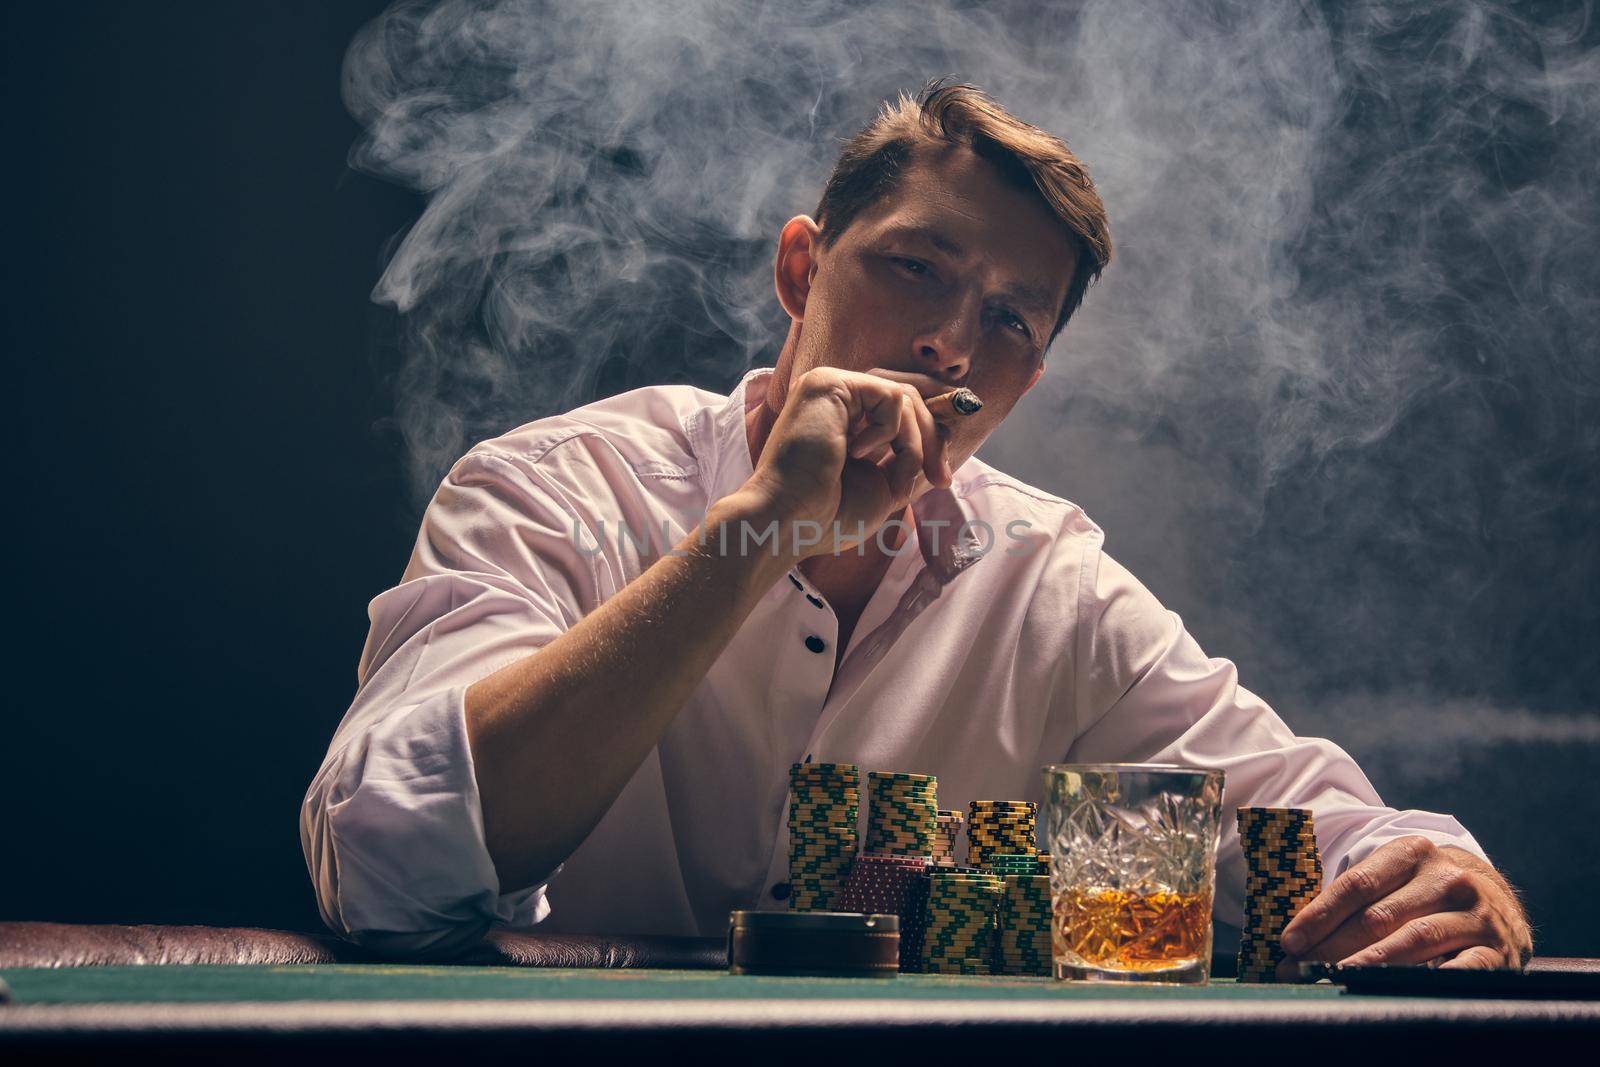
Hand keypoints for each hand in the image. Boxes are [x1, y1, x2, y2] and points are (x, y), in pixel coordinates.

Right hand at [739, 366, 950, 558]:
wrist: (791, 523)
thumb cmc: (828, 514)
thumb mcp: (883, 481)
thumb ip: (907, 454)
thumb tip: (945, 434)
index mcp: (845, 417)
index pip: (902, 408)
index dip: (931, 436)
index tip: (942, 476)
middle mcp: (835, 396)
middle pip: (909, 398)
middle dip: (933, 441)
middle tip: (941, 479)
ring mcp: (829, 386)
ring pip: (905, 398)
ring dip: (914, 446)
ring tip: (894, 481)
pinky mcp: (829, 384)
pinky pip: (891, 398)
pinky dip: (890, 433)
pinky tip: (857, 455)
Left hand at [1275, 837, 1532, 977]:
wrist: (1496, 899)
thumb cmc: (1424, 892)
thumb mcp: (1395, 880)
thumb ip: (1355, 900)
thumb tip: (1296, 939)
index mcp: (1412, 853)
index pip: (1356, 884)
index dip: (1319, 914)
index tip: (1290, 942)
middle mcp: (1446, 879)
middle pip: (1379, 916)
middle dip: (1333, 947)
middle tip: (1300, 970)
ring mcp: (1475, 913)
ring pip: (1415, 939)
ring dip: (1371, 963)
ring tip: (1338, 978)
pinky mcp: (1497, 947)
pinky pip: (1464, 966)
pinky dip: (1433, 978)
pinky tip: (1404, 989)